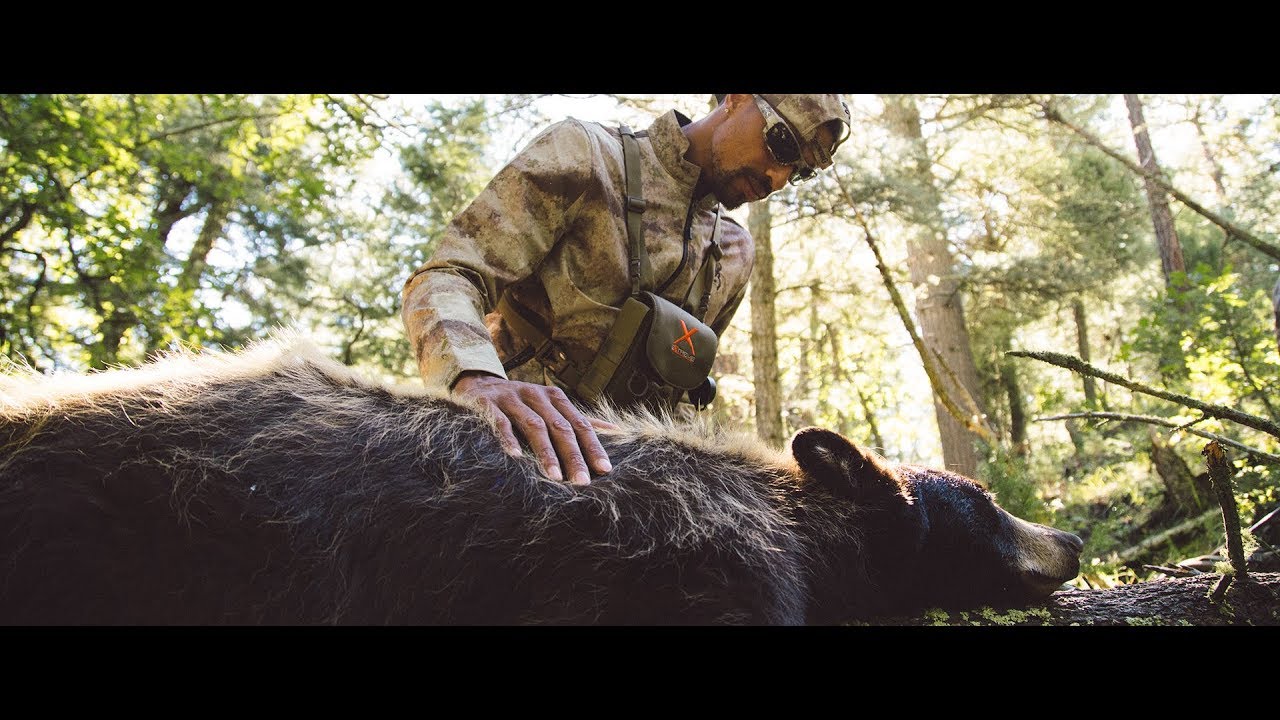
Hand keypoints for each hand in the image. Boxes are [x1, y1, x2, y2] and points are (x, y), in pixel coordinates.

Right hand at [452, 371, 617, 484]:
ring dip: (546, 452)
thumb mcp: (551, 406)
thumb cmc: (521, 403)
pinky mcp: (489, 405)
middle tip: (582, 481)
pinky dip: (509, 439)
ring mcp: (512, 398)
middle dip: (573, 455)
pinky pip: (501, 423)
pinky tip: (516, 458)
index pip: (580, 424)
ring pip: (534, 426)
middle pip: (560, 427)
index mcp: (555, 398)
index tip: (605, 470)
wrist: (478, 386)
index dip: (593, 446)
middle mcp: (536, 395)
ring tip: (555, 477)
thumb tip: (615, 429)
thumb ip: (579, 419)